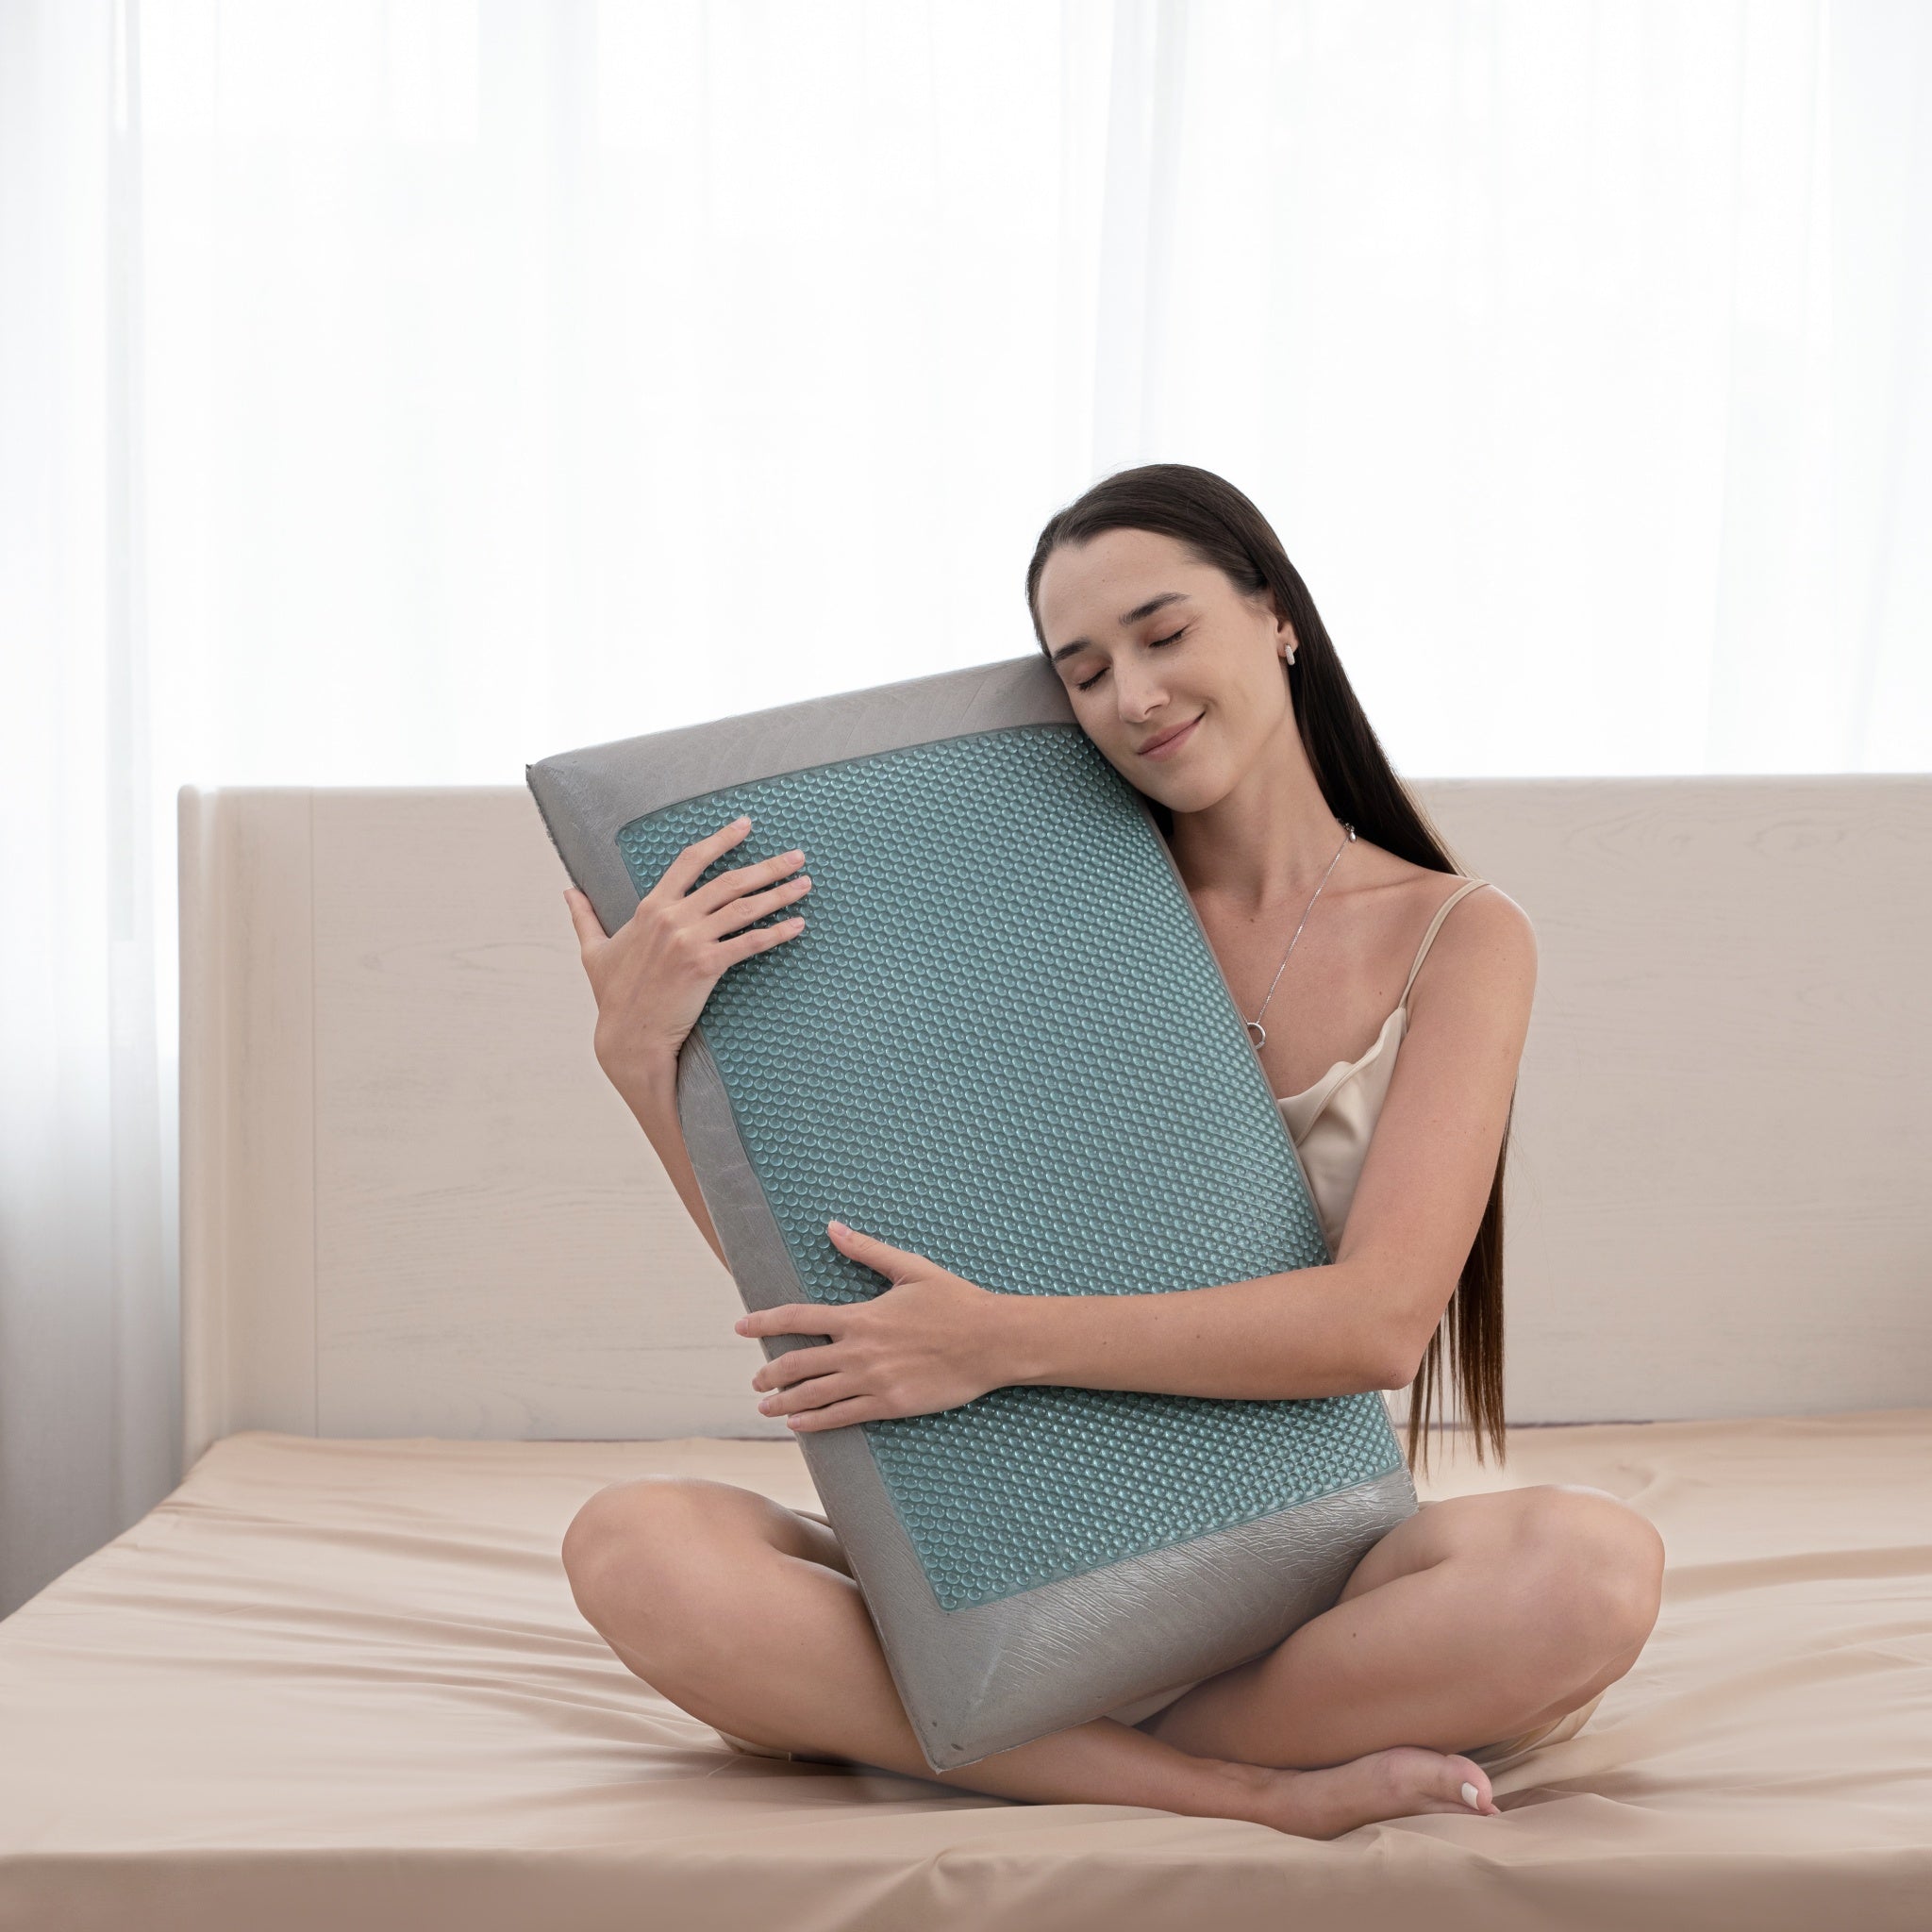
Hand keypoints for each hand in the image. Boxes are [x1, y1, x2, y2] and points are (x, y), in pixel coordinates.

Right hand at [561, 815, 812, 1095]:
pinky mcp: (705, 966)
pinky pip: (749, 943)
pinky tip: (798, 926)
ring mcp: (690, 940)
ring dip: (779, 894)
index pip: (691, 860)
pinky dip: (777, 933)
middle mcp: (672, 917)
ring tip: (805, 884)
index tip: (746, 825)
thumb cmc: (613, 996)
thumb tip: (568, 892)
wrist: (628, 1036)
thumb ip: (585, 917)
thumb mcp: (594, 951)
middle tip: (797, 856)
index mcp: (651, 906)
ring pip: (744, 908)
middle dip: (768, 866)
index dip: (721, 839)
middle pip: (730, 881)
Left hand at [738, 1221, 1012, 1431]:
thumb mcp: (910, 1268)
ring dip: (783, 1402)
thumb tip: (833, 1227)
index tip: (741, 1327)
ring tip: (765, 1407)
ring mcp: (873, 1381)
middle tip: (755, 1381)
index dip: (764, 1322)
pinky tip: (798, 1425)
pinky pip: (842, 1416)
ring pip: (814, 1395)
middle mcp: (859, 1350)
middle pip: (798, 1364)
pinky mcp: (890, 1404)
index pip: (799, 1318)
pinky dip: (814, 1422)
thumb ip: (867, 1251)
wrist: (991, 1341)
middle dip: (769, 1373)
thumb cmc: (955, 1302)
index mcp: (860, 1316)